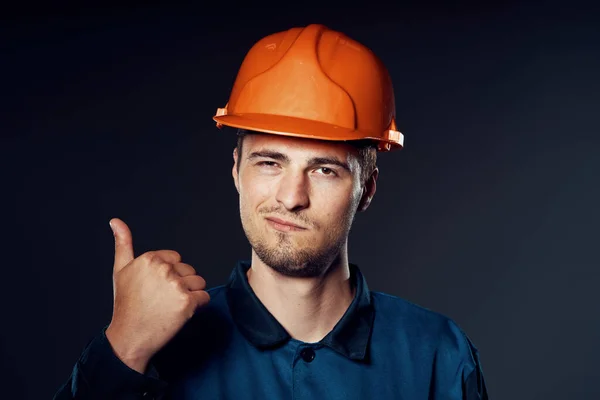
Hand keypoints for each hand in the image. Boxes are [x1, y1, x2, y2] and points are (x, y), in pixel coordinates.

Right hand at [105, 218, 209, 372]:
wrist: (129, 337)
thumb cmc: (126, 305)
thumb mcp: (121, 270)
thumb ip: (123, 243)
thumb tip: (116, 221)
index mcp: (150, 259)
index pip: (176, 259)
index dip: (170, 275)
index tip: (156, 288)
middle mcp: (164, 269)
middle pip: (189, 270)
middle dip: (181, 284)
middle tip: (162, 300)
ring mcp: (176, 285)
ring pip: (199, 283)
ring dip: (191, 295)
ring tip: (171, 306)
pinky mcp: (187, 302)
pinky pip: (204, 298)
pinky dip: (197, 306)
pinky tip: (180, 313)